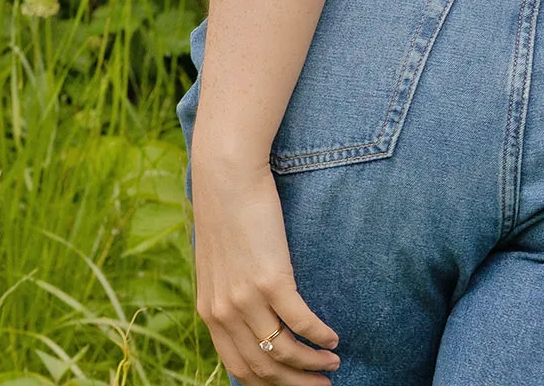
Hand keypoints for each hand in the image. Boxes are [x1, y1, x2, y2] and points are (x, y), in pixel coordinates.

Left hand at [190, 154, 340, 382]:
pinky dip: (320, 337)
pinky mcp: (271, 279)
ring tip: (332, 365)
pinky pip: (301, 322)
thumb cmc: (226, 213)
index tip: (292, 385)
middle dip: (295, 384)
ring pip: (283, 352)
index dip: (269, 384)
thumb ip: (228, 294)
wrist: (227, 177)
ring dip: (312, 365)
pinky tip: (333, 339)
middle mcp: (225, 313)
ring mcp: (247, 298)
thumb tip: (249, 318)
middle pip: (263, 369)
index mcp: (210, 312)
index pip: (239, 368)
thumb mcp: (217, 264)